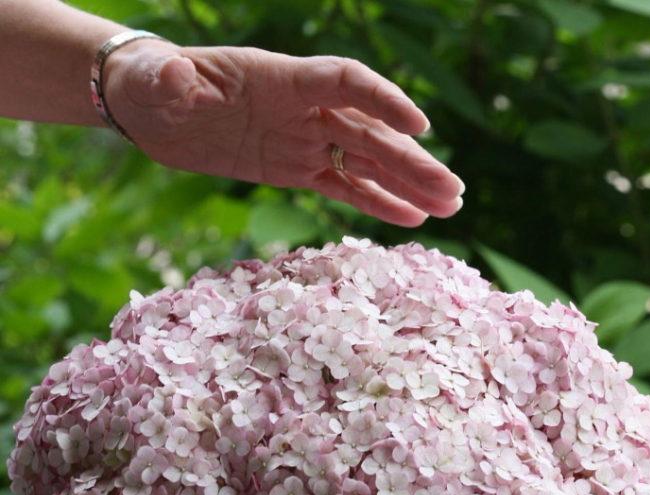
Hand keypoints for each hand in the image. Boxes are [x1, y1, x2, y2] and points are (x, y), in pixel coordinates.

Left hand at [104, 41, 464, 226]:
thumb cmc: (153, 85)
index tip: (421, 126)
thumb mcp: (155, 82)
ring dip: (409, 183)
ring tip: (450, 206)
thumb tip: (177, 77)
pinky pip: (343, 187)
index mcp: (279, 79)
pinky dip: (376, 202)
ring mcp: (303, 139)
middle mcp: (302, 109)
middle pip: (370, 132)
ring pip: (367, 162)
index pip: (344, 83)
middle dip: (413, 161)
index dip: (383, 101)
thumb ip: (170, 79)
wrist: (151, 106)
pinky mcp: (295, 168)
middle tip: (453, 190)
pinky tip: (411, 218)